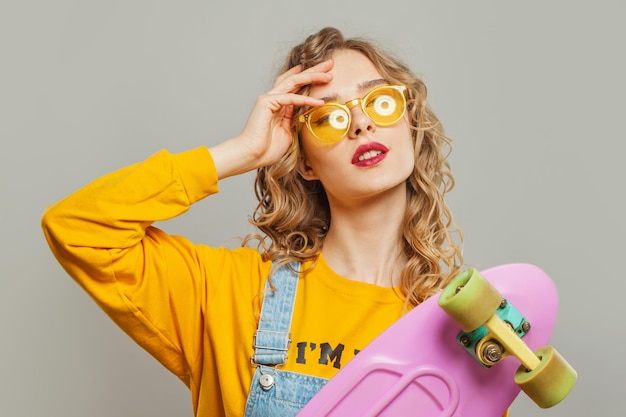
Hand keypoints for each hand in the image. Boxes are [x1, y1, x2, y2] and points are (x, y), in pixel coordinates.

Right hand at [210, 60, 332, 178]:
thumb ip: (294, 120)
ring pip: (293, 82)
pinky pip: (290, 98)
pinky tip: (319, 102)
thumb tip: (304, 113)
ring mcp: (268, 99)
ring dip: (312, 77)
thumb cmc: (267, 149)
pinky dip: (305, 100)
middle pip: (296, 78)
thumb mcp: (288, 132)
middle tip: (330, 63)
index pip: (294, 85)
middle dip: (314, 70)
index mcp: (278, 104)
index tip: (325, 72)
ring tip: (329, 75)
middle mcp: (273, 98)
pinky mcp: (266, 103)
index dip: (309, 77)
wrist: (251, 155)